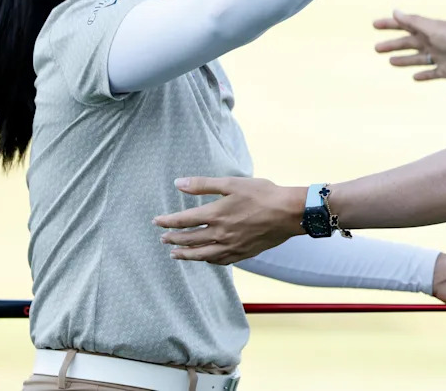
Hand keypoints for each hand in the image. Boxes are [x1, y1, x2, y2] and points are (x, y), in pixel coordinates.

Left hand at [153, 177, 304, 263]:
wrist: (289, 213)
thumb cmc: (263, 194)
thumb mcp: (232, 183)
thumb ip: (203, 184)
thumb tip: (178, 183)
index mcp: (216, 214)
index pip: (184, 220)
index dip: (168, 221)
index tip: (156, 222)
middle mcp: (221, 234)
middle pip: (190, 239)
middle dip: (174, 239)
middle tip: (163, 239)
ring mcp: (232, 246)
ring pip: (202, 255)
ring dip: (186, 255)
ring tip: (175, 255)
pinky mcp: (243, 253)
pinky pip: (220, 261)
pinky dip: (208, 260)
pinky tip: (205, 259)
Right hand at [374, 10, 445, 82]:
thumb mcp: (433, 29)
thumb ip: (414, 22)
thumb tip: (394, 11)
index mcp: (429, 30)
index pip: (404, 25)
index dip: (389, 25)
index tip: (374, 25)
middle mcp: (433, 42)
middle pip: (408, 43)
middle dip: (393, 45)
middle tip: (376, 48)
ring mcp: (440, 57)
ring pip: (417, 58)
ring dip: (404, 60)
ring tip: (391, 62)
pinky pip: (432, 73)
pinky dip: (423, 75)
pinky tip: (415, 77)